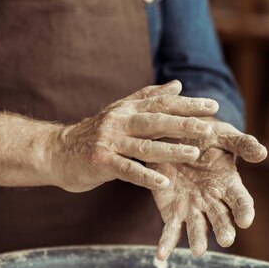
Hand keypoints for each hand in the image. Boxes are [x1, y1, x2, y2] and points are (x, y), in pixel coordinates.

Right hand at [50, 81, 219, 191]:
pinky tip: (164, 183)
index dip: (187, 104)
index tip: (213, 105)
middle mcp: (119, 121)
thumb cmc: (94, 133)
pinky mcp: (100, 162)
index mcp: (127, 109)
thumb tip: (178, 85)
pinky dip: (146, 177)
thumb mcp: (121, 111)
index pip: (161, 103)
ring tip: (194, 153)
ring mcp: (109, 142)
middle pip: (155, 121)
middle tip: (208, 128)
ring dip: (170, 150)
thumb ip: (149, 98)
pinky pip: (127, 170)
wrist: (56, 151)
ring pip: (144, 146)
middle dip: (183, 124)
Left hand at [149, 120, 267, 259]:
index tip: (246, 220)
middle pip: (221, 218)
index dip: (244, 210)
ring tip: (198, 251)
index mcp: (228, 183)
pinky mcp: (172, 210)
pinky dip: (166, 243)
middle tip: (226, 240)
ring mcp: (193, 207)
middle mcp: (213, 200)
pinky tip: (161, 255)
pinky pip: (170, 229)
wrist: (175, 136)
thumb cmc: (205, 135)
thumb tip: (263, 153)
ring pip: (197, 227)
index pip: (241, 200)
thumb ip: (242, 144)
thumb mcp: (224, 135)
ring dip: (198, 239)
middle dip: (224, 229)